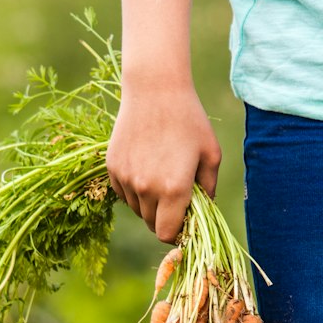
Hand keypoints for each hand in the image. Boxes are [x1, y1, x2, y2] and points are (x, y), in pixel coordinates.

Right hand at [106, 78, 221, 241]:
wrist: (155, 89)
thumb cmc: (189, 120)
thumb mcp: (210, 154)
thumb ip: (209, 188)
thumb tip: (203, 212)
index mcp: (174, 190)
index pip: (167, 233)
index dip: (177, 231)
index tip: (183, 219)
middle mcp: (146, 189)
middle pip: (152, 224)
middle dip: (164, 217)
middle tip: (175, 196)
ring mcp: (126, 179)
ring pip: (137, 209)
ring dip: (149, 203)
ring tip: (160, 175)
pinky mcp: (112, 168)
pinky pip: (123, 192)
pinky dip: (134, 189)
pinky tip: (146, 165)